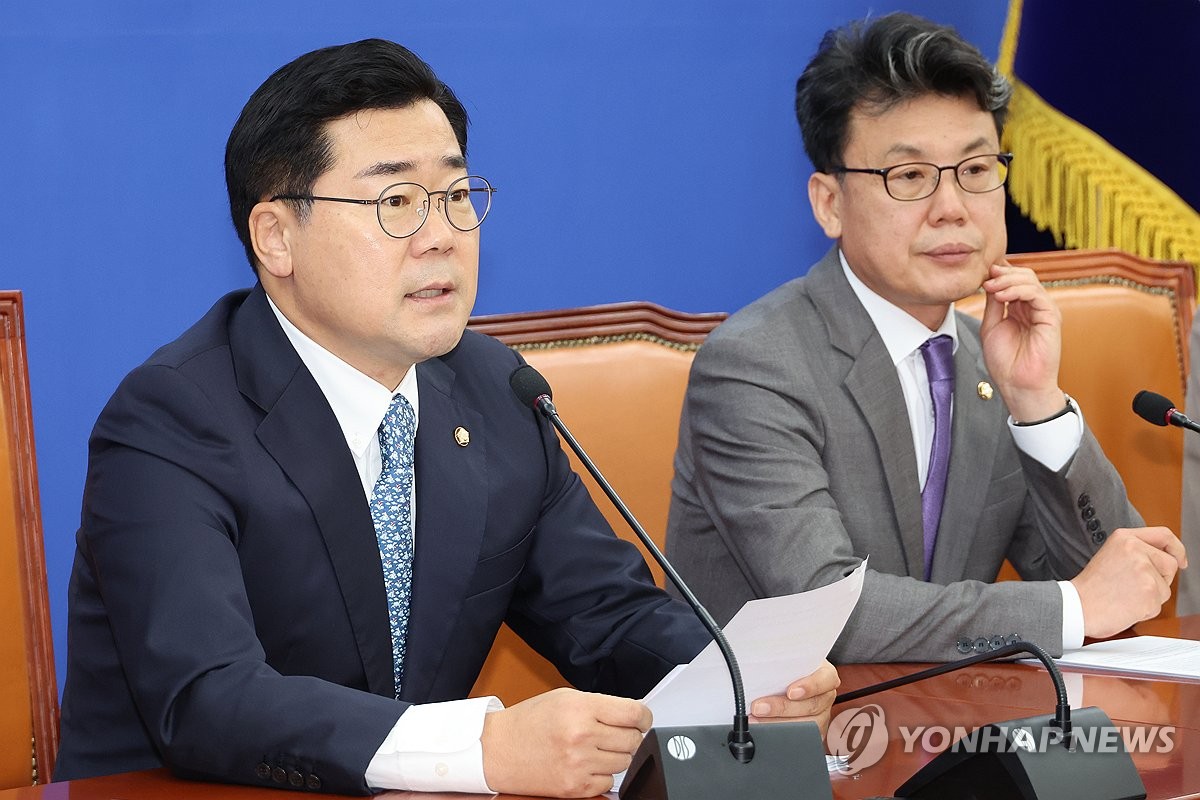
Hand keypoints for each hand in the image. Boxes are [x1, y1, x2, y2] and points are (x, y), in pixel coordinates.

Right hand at [481, 687, 649, 797]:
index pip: (634, 713)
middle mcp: (581, 736)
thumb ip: (600, 704)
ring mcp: (578, 764)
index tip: (641, 718)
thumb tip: (633, 713)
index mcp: (580, 708)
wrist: (497, 750)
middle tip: (614, 732)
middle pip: (633, 739)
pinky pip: (609, 782)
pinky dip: (603, 773)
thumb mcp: (564, 698)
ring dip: (616, 754)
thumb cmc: (529, 721)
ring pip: (624, 762)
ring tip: (596, 747)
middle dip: (629, 734)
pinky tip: (587, 763)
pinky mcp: (575, 787)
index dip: (644, 716)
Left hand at [749, 659, 839, 736]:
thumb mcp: (789, 659)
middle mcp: (826, 696)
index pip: (826, 679)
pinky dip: (779, 733)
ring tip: (756, 719)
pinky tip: (763, 727)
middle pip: (811, 706)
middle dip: (782, 708)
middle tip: (759, 707)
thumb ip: (781, 662)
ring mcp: (821, 715)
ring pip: (805, 725)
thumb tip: (759, 662)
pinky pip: (799, 736)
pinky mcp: (812, 731)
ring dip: (777, 723)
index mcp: (825, 675)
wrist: (789, 677)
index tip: (790, 692)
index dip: (810, 686)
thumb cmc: (789, 666)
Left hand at [978, 262, 1065, 420]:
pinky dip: (1018, 290)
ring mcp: (1043, 311)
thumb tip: (989, 281)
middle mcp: (1033, 307)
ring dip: (1007, 280)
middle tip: (986, 278)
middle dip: (1003, 273)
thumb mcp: (991, 326)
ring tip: (991, 287)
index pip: (1013, 280)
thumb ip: (993, 304)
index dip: (998, 273)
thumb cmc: (1005, 362)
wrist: (1018, 385)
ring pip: (1030, 281)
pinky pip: (1037, 294)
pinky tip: (1002, 295)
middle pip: (1023, 276)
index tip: (981, 274)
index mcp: (1019, 308)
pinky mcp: (1051, 318)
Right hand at [1072, 527, 1188, 637]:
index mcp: (1124, 538)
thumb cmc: (1090, 588)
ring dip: (1151, 596)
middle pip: (1169, 564)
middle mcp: (1136, 550)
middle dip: (1160, 578)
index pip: (1163, 535)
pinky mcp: (1150, 592)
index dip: (1177, 548)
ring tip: (1126, 596)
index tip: (1180, 559)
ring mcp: (1144, 571)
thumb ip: (1136, 552)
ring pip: (1165, 587)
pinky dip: (1146, 610)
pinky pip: (1159, 604)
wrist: (1076, 606)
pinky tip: (1127, 606)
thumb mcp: (1110, 555)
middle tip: (1135, 586)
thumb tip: (1164, 559)